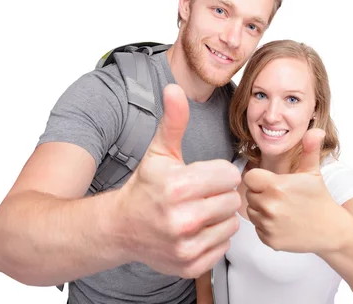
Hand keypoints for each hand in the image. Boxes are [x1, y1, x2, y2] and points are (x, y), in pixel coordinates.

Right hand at [114, 84, 240, 277]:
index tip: (204, 176)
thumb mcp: (159, 152)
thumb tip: (174, 89)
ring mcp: (185, 245)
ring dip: (219, 217)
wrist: (120, 227)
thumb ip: (173, 121)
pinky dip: (214, 238)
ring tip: (199, 211)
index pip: (228, 175)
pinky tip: (197, 230)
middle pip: (232, 200)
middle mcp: (182, 219)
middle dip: (220, 194)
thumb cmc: (144, 188)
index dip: (218, 173)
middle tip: (200, 195)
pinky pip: (224, 246)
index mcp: (177, 187)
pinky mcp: (189, 264)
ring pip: (231, 224)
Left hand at [244, 128, 338, 253]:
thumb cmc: (319, 198)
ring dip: (262, 210)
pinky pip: (257, 228)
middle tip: (280, 197)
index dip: (259, 179)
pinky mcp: (269, 240)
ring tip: (282, 209)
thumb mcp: (313, 171)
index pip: (249, 177)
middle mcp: (269, 206)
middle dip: (261, 194)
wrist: (331, 230)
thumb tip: (316, 130)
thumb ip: (309, 149)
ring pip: (252, 212)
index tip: (271, 182)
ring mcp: (268, 225)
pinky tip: (282, 223)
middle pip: (249, 195)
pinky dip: (266, 226)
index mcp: (276, 186)